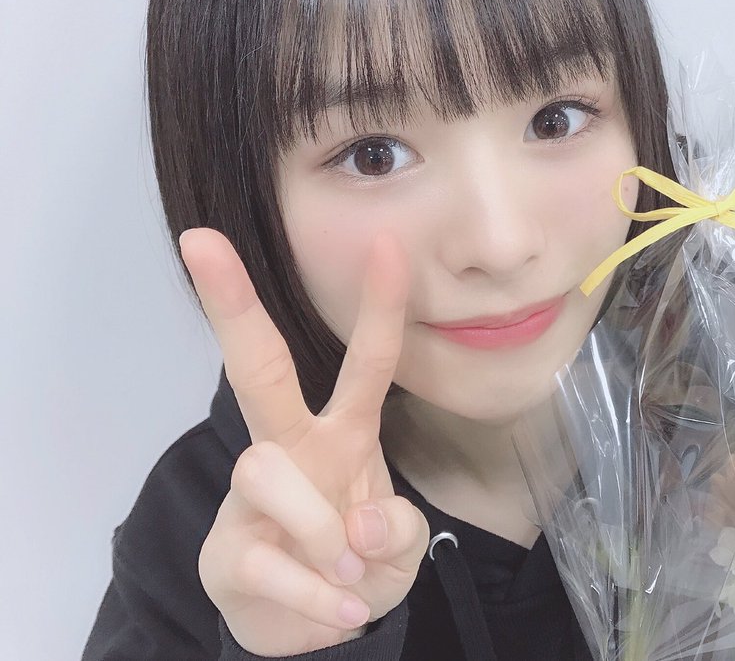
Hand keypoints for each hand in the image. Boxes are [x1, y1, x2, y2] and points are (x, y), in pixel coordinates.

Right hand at [181, 228, 429, 655]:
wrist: (313, 629)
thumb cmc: (359, 564)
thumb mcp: (402, 546)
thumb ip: (396, 528)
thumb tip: (359, 526)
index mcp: (344, 436)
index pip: (367, 365)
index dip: (381, 309)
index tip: (387, 245)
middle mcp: (294, 450)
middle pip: (260, 370)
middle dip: (235, 307)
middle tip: (202, 243)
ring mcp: (253, 499)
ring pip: (266, 471)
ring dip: (321, 530)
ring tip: (351, 574)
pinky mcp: (227, 552)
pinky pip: (269, 563)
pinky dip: (317, 595)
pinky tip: (341, 611)